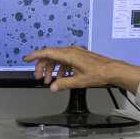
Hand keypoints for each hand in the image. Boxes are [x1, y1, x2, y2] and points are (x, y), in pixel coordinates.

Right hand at [22, 46, 139, 92]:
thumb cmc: (99, 73)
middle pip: (50, 56)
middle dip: (43, 67)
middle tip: (39, 77)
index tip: (26, 59)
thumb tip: (53, 87)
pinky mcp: (80, 56)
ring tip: (50, 81)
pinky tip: (62, 78)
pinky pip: (65, 61)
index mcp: (69, 55)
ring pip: (58, 59)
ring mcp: (76, 53)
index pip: (47, 53)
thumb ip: (63, 84)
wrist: (113, 70)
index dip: (35, 56)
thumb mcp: (79, 81)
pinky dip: (61, 69)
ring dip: (52, 69)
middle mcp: (71, 51)